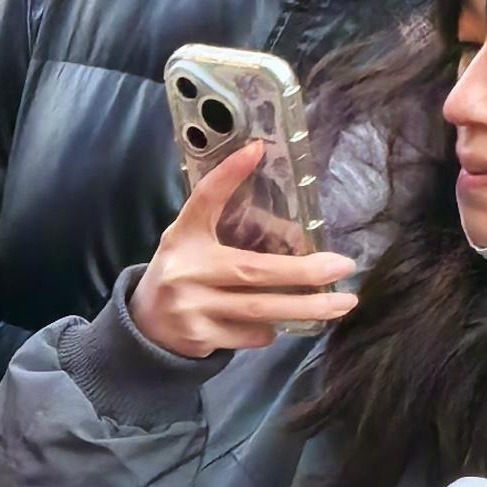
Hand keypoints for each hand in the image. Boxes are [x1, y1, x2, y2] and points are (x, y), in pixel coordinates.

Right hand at [129, 142, 356, 358]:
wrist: (144, 328)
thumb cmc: (182, 274)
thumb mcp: (192, 240)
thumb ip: (228, 226)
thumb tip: (294, 223)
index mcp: (184, 238)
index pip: (204, 200)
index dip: (227, 174)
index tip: (256, 149)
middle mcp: (185, 271)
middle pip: (252, 270)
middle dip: (303, 271)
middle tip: (342, 266)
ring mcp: (192, 307)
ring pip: (259, 308)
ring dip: (305, 307)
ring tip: (342, 303)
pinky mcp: (200, 338)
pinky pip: (250, 334)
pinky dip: (271, 328)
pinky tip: (276, 323)